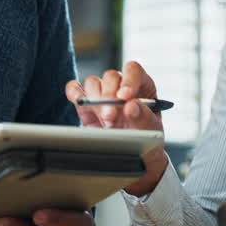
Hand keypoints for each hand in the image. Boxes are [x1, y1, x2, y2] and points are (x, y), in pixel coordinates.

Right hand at [65, 61, 167, 195]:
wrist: (135, 155)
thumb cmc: (147, 138)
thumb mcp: (151, 129)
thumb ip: (144, 117)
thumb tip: (131, 105)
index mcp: (142, 85)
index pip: (133, 70)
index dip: (128, 80)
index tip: (125, 96)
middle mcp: (121, 86)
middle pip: (110, 76)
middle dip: (109, 95)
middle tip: (111, 116)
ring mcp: (103, 94)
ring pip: (93, 82)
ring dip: (95, 99)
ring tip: (105, 120)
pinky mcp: (87, 105)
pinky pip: (76, 90)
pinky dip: (74, 93)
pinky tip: (79, 101)